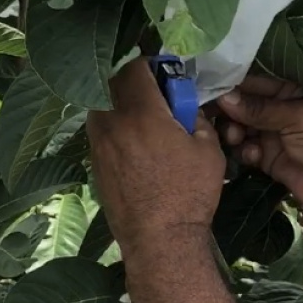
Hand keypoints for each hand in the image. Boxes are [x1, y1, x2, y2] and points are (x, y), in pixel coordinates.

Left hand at [86, 59, 225, 258]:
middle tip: (157, 94)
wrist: (160, 239)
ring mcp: (97, 144)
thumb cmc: (189, 193)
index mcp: (141, 113)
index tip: (165, 71)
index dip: (149, 63)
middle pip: (112, 82)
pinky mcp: (94, 163)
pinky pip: (101, 130)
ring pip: (102, 105)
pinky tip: (137, 144)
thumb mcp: (208, 149)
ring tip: (146, 120)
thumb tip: (185, 108)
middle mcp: (111, 122)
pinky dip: (116, 126)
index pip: (134, 67)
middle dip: (133, 80)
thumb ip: (196, 118)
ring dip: (122, 103)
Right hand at [214, 75, 302, 215]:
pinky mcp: (271, 160)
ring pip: (244, 128)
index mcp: (296, 91)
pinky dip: (246, 152)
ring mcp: (276, 135)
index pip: (260, 81)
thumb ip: (260, 109)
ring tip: (234, 137)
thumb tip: (224, 97)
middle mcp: (284, 110)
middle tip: (210, 114)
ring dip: (235, 131)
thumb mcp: (298, 118)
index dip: (236, 83)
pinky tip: (252, 156)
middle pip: (247, 105)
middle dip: (230, 110)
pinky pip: (248, 150)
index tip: (210, 84)